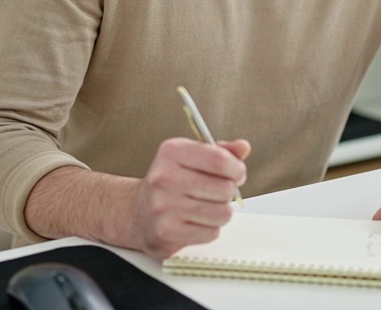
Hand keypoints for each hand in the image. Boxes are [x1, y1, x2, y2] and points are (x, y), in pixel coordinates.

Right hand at [131, 137, 249, 258]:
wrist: (137, 212)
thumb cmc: (170, 183)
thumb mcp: (192, 157)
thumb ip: (220, 152)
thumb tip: (243, 147)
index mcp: (172, 152)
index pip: (220, 160)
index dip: (237, 169)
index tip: (236, 173)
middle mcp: (165, 177)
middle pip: (225, 188)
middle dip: (228, 192)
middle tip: (217, 192)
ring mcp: (164, 206)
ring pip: (222, 213)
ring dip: (221, 212)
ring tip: (206, 207)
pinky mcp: (167, 232)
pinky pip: (211, 232)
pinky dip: (210, 229)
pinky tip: (195, 221)